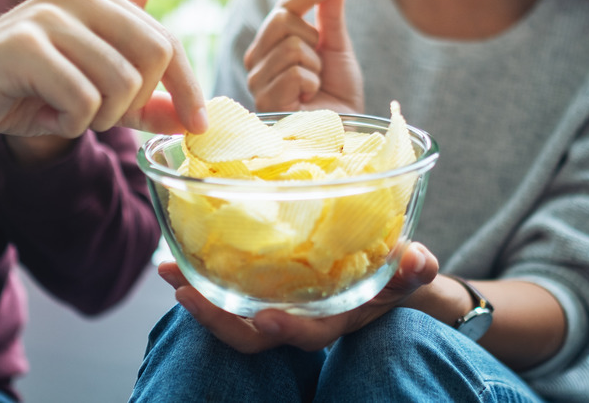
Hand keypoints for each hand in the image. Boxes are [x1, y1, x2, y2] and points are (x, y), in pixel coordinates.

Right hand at [0, 0, 206, 171]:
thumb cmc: (21, 94)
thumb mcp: (93, 95)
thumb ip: (143, 97)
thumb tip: (192, 114)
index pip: (167, 40)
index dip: (189, 87)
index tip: (198, 125)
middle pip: (156, 55)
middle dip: (139, 103)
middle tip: (101, 117)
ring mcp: (50, 15)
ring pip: (123, 83)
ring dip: (101, 117)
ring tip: (65, 113)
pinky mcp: (25, 46)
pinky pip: (84, 101)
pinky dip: (70, 123)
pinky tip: (42, 114)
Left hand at [158, 241, 437, 352]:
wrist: (395, 276)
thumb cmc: (401, 273)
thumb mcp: (413, 271)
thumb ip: (415, 270)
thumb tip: (419, 261)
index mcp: (336, 318)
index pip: (309, 335)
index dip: (287, 330)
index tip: (265, 318)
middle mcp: (304, 317)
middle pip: (255, 335)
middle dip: (218, 318)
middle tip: (185, 291)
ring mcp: (284, 302)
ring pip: (236, 312)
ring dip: (201, 293)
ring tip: (169, 269)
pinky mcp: (269, 283)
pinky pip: (232, 287)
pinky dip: (206, 273)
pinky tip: (181, 253)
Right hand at [243, 0, 363, 112]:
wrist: (344, 129)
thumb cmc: (337, 93)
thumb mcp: (336, 48)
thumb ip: (330, 15)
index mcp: (271, 44)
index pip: (283, 7)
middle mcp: (257, 60)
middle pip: (280, 20)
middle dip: (311, 38)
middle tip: (319, 62)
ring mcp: (257, 81)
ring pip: (290, 48)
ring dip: (314, 67)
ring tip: (313, 87)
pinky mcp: (265, 101)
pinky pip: (293, 73)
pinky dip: (311, 85)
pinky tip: (308, 100)